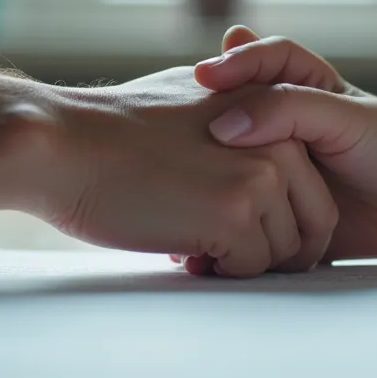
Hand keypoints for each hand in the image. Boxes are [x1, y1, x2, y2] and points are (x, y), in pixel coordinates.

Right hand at [35, 66, 337, 277]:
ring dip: (241, 261)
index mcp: (273, 114)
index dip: (282, 221)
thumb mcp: (192, 105)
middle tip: (223, 252)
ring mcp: (262, 178)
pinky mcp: (237, 214)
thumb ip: (236, 127)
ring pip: (282, 252)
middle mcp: (280, 143)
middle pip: (312, 223)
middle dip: (275, 249)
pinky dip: (220, 271)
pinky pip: (251, 268)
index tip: (244, 234)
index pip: (312, 187)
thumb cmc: (113, 133)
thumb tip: (252, 165)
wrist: (64, 146)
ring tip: (190, 241)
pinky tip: (181, 248)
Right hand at [191, 27, 376, 260]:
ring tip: (172, 195)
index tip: (202, 78)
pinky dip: (211, 236)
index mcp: (288, 89)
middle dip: (190, 137)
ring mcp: (270, 175)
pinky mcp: (273, 216)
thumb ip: (288, 109)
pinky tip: (193, 245)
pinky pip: (234, 225)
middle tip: (165, 142)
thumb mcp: (340, 116)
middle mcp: (272, 131)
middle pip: (216, 126)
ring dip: (195, 191)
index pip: (245, 65)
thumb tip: (225, 126)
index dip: (225, 68)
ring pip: (219, 178)